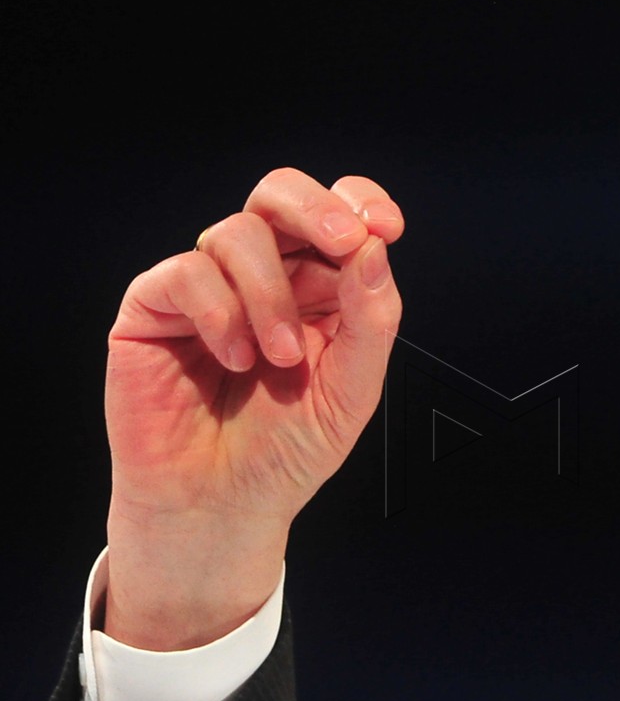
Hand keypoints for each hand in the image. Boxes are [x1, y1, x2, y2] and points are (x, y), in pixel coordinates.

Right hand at [102, 169, 405, 648]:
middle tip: (344, 243)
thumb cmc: (286, 452)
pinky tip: (235, 358)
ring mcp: (205, 288)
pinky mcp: (153, 308)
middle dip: (316, 210)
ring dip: (271, 292)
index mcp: (317, 288)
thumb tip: (374, 250)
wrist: (223, 505)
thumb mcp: (351, 389)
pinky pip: (186, 272)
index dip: (359, 204)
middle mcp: (262, 277)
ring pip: (238, 232)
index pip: (337, 215)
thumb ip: (370, 320)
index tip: (386, 228)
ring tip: (280, 358)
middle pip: (279, 195)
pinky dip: (220, 312)